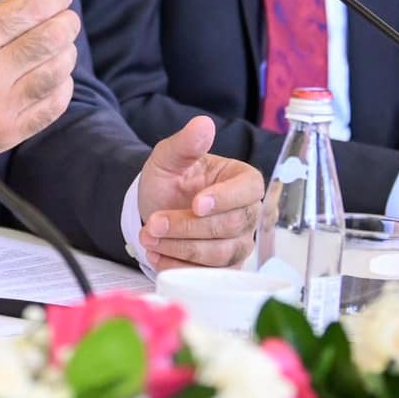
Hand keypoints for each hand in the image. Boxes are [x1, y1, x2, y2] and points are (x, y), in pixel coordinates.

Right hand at [0, 0, 80, 168]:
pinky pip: (53, 106)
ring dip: (67, 54)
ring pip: (57, 72)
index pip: (29, 11)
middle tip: (68, 20)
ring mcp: (1, 106)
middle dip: (67, 23)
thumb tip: (39, 4)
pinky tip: (58, 77)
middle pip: (50, 39)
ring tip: (63, 48)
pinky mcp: (9, 132)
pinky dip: (62, 86)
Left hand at [135, 115, 262, 270]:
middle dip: (188, 227)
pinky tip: (157, 256)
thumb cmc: (170, 179)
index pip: (249, 190)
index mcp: (242, 179)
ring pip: (220, 253)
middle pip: (230, 226)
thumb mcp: (169, 157)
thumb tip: (203, 124)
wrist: (156, 207)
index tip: (196, 204)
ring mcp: (239, 242)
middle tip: (154, 222)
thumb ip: (186, 143)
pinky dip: (181, 266)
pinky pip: (210, 274)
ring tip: (149, 238)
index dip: (225, 199)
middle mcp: (247, 213)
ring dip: (181, 247)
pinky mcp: (225, 267)